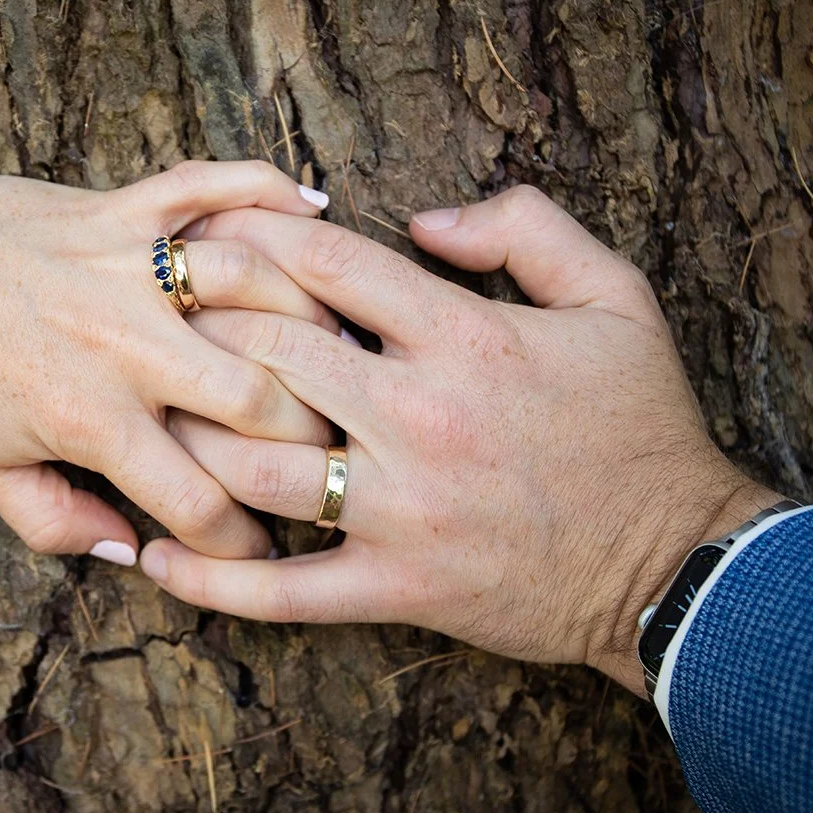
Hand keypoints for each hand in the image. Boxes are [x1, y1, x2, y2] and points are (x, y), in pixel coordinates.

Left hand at [0, 161, 336, 563]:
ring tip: (334, 352)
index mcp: (89, 420)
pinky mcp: (116, 205)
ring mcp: (125, 264)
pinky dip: (264, 189)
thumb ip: (56, 522)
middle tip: (322, 455)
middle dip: (309, 442)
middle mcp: (122, 342)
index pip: (201, 502)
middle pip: (261, 401)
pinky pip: (208, 184)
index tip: (260, 550)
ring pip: (260, 290)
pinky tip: (312, 212)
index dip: (243, 545)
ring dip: (312, 322)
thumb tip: (134, 550)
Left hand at [140, 186, 780, 692]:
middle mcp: (417, 419)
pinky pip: (284, 593)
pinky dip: (213, 581)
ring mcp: (400, 511)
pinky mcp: (397, 589)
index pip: (329, 267)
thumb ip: (527, 229)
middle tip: (148, 309)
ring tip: (138, 414)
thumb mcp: (617, 296)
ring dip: (187, 439)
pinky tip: (155, 560)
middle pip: (271, 354)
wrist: (674, 562)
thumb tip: (425, 219)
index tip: (205, 231)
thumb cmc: (642, 426)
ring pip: (256, 470)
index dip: (253, 237)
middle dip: (199, 322)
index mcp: (464, 339)